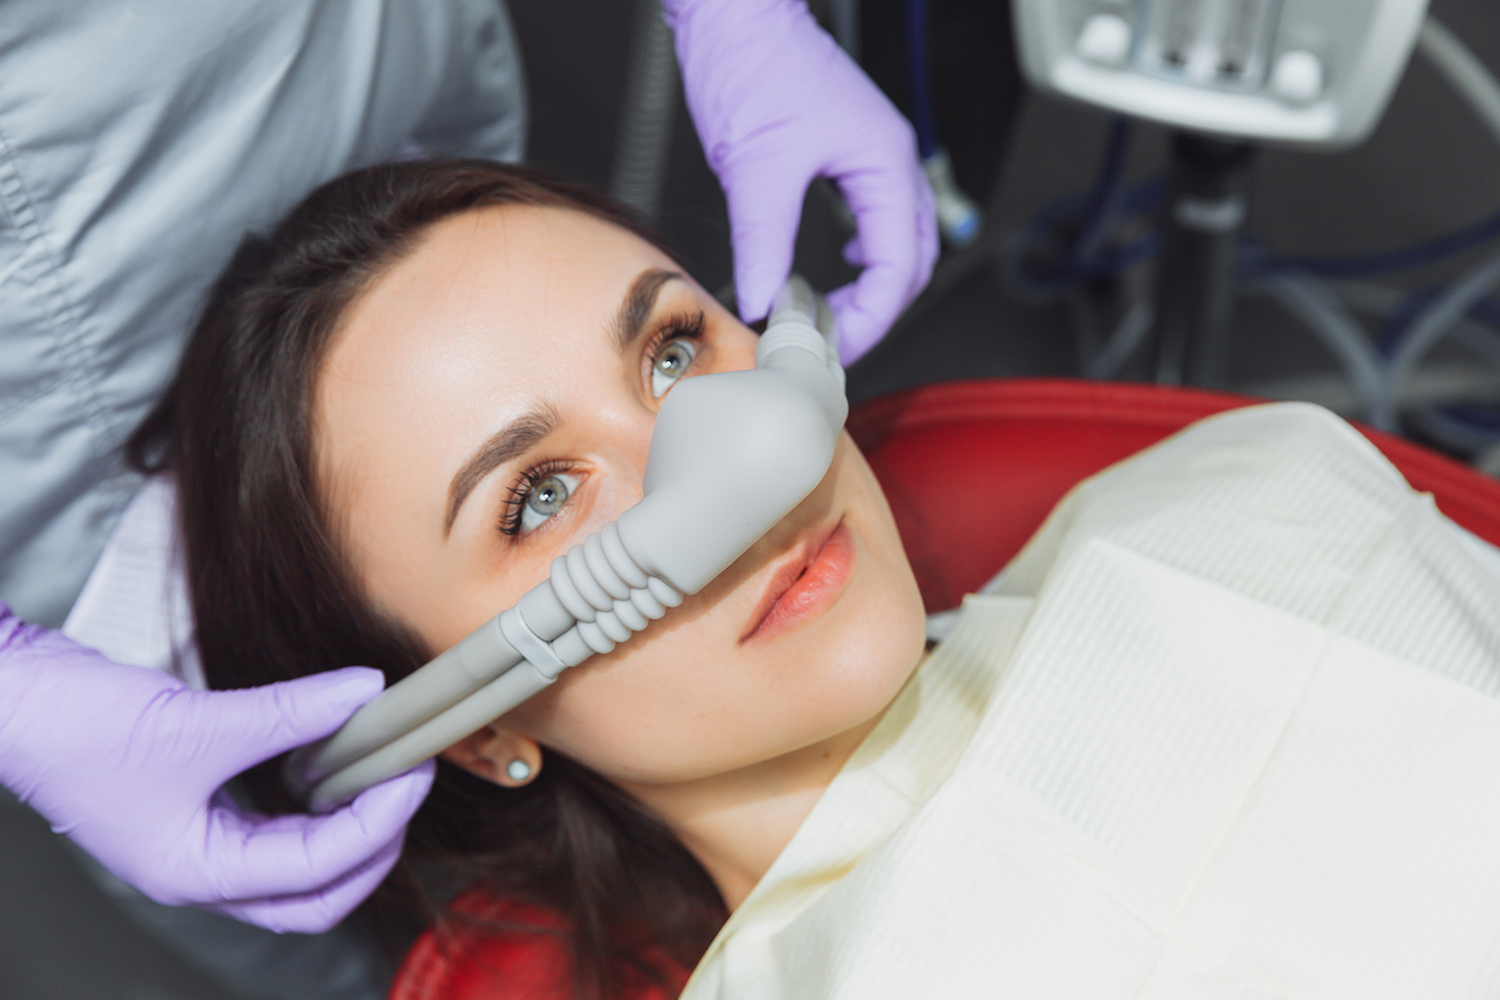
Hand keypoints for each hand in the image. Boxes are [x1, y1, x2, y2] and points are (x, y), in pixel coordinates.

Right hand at [0, 607, 432, 932]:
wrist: (17, 700)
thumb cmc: (80, 729)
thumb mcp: (199, 721)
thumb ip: (290, 712)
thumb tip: (365, 692)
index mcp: (198, 874)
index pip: (316, 869)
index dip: (376, 822)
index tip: (410, 771)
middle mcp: (202, 872)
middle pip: (315, 893)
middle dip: (373, 846)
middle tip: (406, 784)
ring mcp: (199, 844)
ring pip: (298, 862)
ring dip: (348, 825)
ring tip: (382, 771)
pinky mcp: (198, 809)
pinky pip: (275, 822)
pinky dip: (313, 800)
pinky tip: (333, 758)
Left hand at [666, 0, 937, 364]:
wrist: (736, 13)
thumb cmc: (753, 63)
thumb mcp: (755, 168)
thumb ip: (763, 243)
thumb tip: (765, 300)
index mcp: (885, 163)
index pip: (898, 266)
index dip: (870, 318)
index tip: (833, 348)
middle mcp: (892, 160)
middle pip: (912, 262)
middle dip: (875, 311)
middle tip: (830, 346)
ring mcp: (875, 156)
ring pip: (900, 243)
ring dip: (872, 288)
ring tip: (830, 319)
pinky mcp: (850, 154)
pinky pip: (878, 220)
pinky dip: (864, 258)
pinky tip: (835, 272)